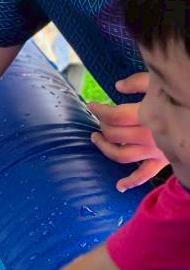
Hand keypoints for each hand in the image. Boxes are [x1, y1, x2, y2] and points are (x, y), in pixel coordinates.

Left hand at [89, 72, 168, 189]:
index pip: (114, 116)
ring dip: (105, 149)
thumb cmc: (178, 98)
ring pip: (122, 155)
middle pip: (115, 135)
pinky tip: (119, 186)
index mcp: (147, 116)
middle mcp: (148, 136)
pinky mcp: (161, 162)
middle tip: (99, 119)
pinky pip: (144, 175)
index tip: (92, 104)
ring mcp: (154, 151)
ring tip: (96, 138)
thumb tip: (117, 86)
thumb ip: (138, 83)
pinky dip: (131, 182)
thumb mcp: (159, 83)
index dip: (99, 110)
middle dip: (102, 126)